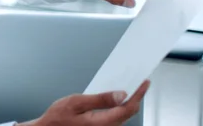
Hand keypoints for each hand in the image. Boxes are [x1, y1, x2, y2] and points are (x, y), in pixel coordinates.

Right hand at [18, 81, 149, 125]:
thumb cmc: (58, 119)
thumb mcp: (76, 102)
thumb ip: (100, 99)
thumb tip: (121, 94)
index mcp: (103, 123)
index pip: (128, 108)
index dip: (138, 94)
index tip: (144, 83)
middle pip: (128, 112)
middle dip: (135, 96)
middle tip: (139, 81)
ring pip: (123, 115)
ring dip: (128, 101)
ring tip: (129, 87)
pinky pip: (115, 117)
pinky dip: (119, 107)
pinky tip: (116, 98)